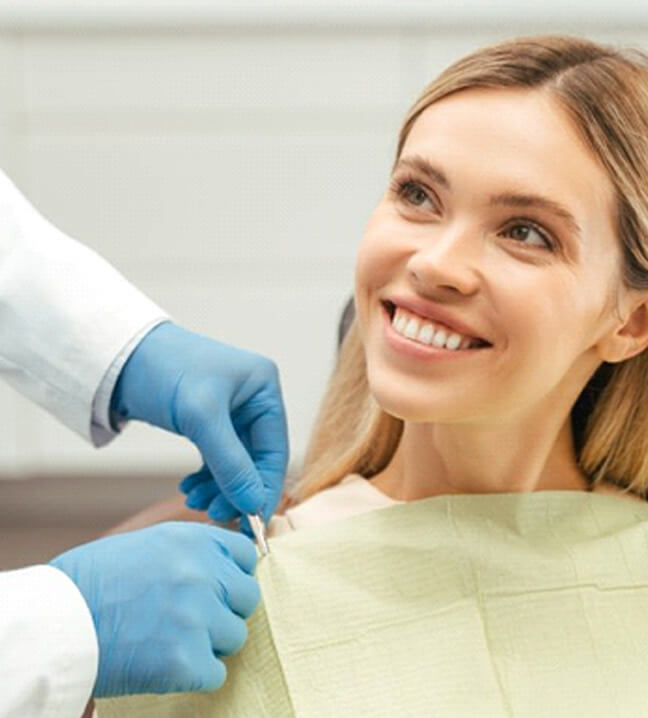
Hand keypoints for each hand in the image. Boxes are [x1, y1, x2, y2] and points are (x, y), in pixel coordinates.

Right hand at [50, 522, 259, 696]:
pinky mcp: (186, 660)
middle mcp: (202, 573)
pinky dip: (195, 675)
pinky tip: (165, 665)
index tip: (218, 587)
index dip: (232, 574)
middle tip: (192, 620)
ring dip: (209, 643)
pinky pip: (215, 673)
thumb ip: (192, 553)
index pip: (245, 555)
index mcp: (193, 540)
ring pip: (235, 636)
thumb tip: (225, 567)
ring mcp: (197, 617)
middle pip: (247, 597)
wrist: (55, 623)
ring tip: (171, 640)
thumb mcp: (149, 545)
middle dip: (225, 610)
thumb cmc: (92, 582)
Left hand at [110, 322, 288, 534]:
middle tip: (216, 514)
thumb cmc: (164, 370)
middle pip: (256, 459)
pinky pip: (218, 459)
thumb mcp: (200, 416)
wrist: (122, 356)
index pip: (275, 449)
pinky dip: (207, 478)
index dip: (264, 487)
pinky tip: (189, 489)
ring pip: (236, 463)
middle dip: (237, 490)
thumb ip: (229, 463)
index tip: (251, 522)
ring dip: (219, 487)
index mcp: (264, 388)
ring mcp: (232, 412)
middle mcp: (253, 399)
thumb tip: (253, 505)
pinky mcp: (209, 422)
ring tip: (195, 502)